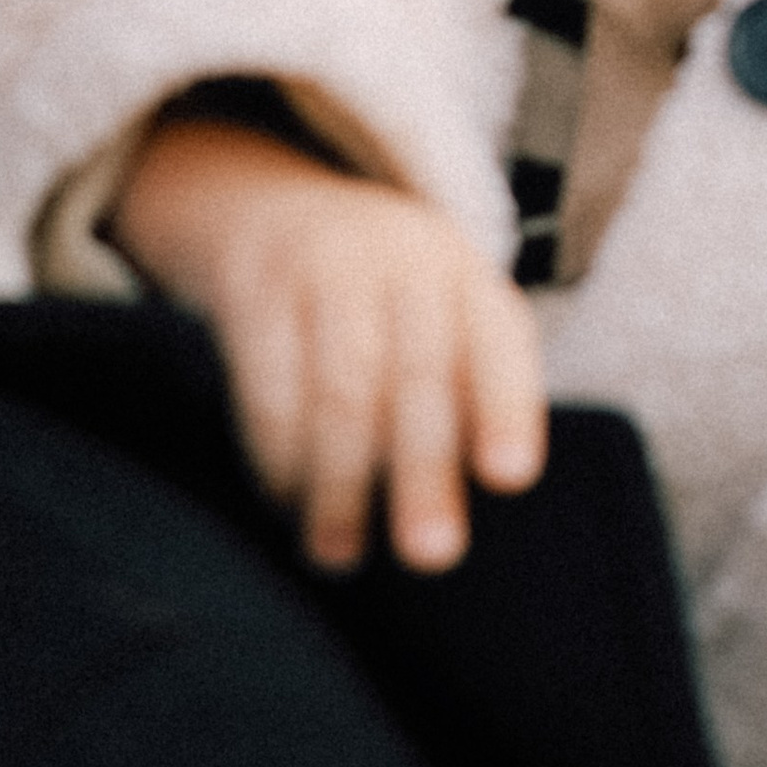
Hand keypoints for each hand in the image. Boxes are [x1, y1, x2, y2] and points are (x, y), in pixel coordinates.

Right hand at [111, 118, 547, 571]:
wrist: (273, 210)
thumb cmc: (382, 303)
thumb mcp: (437, 318)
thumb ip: (461, 393)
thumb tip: (471, 502)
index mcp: (465, 276)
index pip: (499, 342)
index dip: (507, 408)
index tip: (512, 479)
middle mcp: (404, 258)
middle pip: (420, 373)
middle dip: (424, 471)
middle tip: (430, 556)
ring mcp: (325, 263)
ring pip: (342, 387)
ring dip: (340, 482)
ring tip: (339, 553)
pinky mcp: (254, 284)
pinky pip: (269, 382)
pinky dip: (279, 452)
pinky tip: (286, 499)